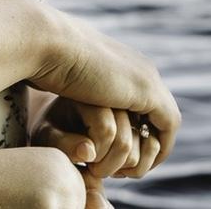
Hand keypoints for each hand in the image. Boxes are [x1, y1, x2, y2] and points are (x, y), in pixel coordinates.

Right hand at [31, 10, 179, 165]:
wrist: (45, 40)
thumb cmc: (44, 56)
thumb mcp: (66, 75)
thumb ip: (80, 88)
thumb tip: (71, 98)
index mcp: (123, 61)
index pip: (144, 105)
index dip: (131, 132)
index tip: (110, 152)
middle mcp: (141, 67)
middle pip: (157, 116)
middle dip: (142, 146)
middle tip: (120, 168)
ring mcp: (146, 77)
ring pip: (164, 126)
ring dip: (147, 152)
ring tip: (123, 170)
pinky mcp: (148, 90)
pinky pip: (167, 130)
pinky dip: (155, 151)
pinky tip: (132, 164)